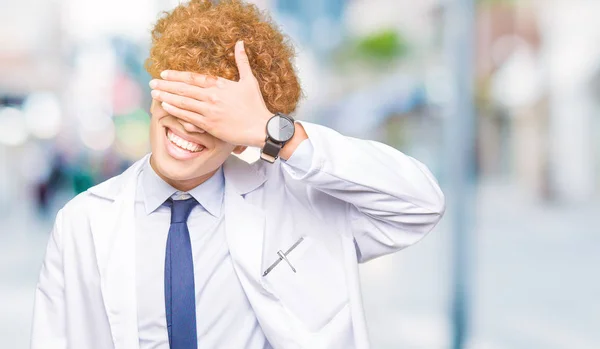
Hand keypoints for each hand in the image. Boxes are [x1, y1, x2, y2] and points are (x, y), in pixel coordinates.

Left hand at [149, 41, 272, 147]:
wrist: (261, 127)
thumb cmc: (256, 105)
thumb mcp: (249, 80)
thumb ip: (242, 61)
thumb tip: (240, 42)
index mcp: (220, 84)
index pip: (193, 78)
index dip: (177, 75)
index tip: (164, 73)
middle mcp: (212, 96)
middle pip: (184, 89)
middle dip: (165, 85)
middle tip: (152, 83)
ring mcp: (209, 111)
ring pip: (183, 102)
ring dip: (166, 97)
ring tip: (154, 94)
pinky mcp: (209, 125)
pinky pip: (188, 117)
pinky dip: (175, 110)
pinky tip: (165, 107)